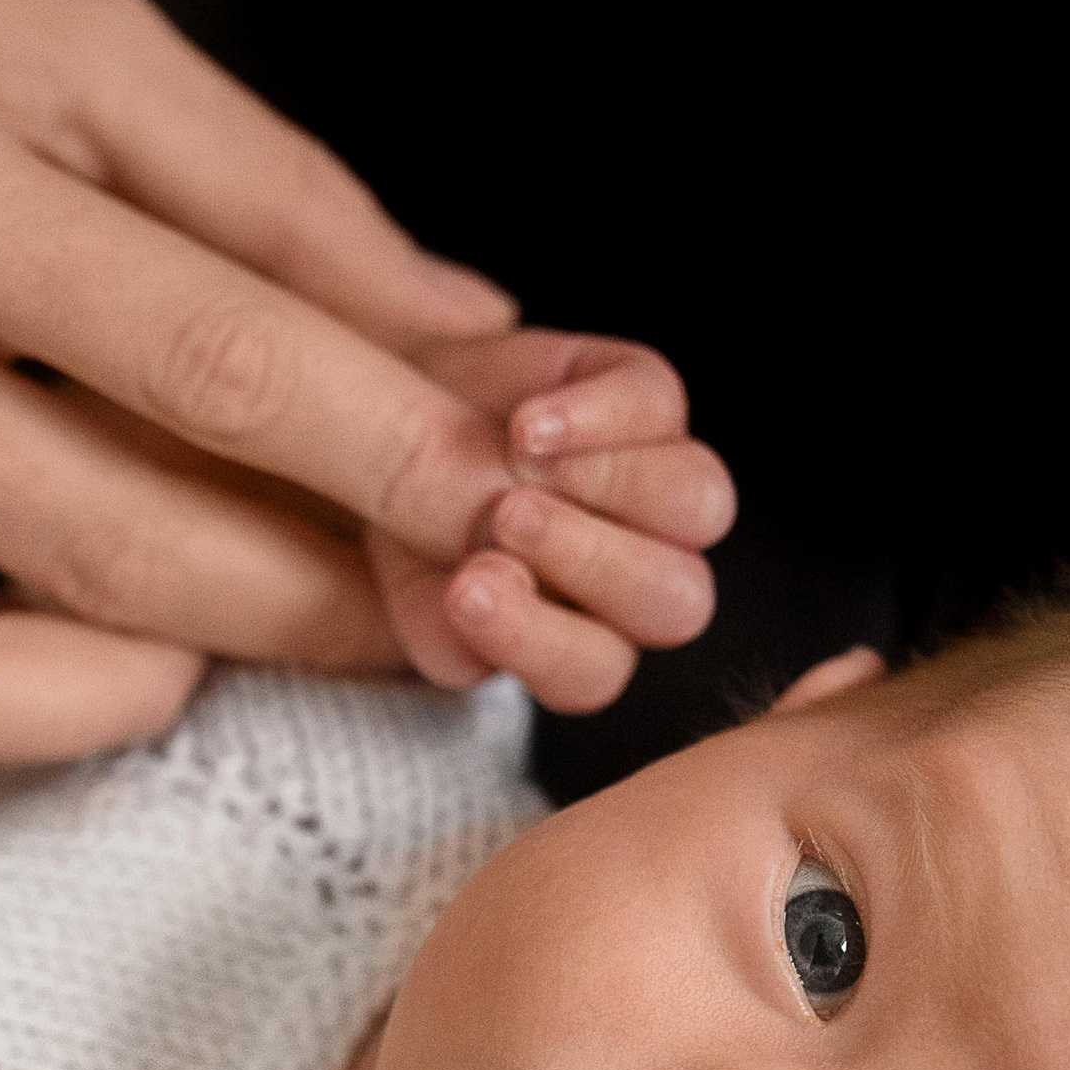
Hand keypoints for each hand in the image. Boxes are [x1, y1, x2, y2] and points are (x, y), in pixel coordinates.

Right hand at [0, 0, 725, 812]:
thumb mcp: (62, 40)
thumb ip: (275, 205)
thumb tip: (466, 346)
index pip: (208, 359)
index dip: (393, 458)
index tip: (519, 515)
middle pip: (124, 547)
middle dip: (328, 606)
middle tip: (446, 617)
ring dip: (147, 686)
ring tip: (214, 623)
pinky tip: (50, 666)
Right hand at [374, 330, 732, 717]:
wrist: (372, 395)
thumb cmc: (371, 487)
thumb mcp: (378, 546)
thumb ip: (422, 560)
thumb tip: (479, 570)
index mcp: (559, 639)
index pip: (590, 674)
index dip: (541, 641)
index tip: (468, 593)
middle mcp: (623, 574)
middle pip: (676, 603)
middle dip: (592, 561)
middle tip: (506, 518)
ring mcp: (647, 482)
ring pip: (699, 504)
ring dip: (615, 484)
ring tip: (519, 458)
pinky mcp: (644, 398)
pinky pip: (658, 404)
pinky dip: (601, 413)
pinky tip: (529, 421)